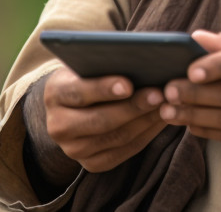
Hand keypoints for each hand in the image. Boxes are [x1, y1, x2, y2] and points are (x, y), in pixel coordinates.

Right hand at [42, 66, 166, 171]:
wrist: (74, 105)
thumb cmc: (88, 74)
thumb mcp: (88, 63)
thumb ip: (105, 61)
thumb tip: (140, 57)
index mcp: (54, 94)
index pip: (78, 92)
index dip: (103, 89)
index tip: (128, 84)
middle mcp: (58, 126)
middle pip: (100, 120)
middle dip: (133, 107)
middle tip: (159, 94)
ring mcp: (73, 149)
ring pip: (116, 137)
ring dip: (145, 121)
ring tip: (167, 105)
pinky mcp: (91, 164)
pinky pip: (124, 151)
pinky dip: (146, 134)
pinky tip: (161, 119)